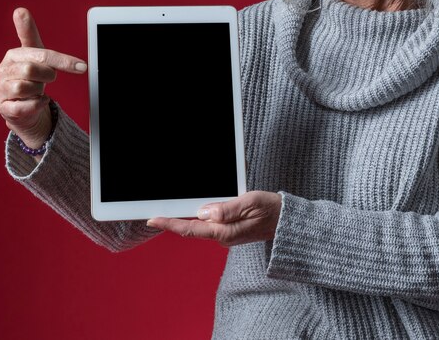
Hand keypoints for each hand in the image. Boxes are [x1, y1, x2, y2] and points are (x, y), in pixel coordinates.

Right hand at [0, 8, 86, 146]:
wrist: (21, 106)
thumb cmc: (31, 76)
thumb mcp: (35, 55)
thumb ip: (30, 34)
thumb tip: (20, 9)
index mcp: (14, 55)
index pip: (41, 53)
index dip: (63, 60)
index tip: (82, 67)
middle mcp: (3, 70)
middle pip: (32, 70)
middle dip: (47, 76)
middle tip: (48, 78)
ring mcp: (0, 89)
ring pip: (25, 87)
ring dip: (38, 91)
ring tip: (37, 89)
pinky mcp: (3, 107)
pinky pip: (24, 107)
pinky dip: (36, 104)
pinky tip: (36, 101)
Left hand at [147, 191, 281, 246]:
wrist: (285, 221)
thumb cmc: (270, 209)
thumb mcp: (250, 202)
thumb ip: (227, 208)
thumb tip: (204, 211)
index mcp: (225, 231)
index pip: (191, 228)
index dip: (170, 224)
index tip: (153, 219)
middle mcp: (223, 236)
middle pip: (192, 227)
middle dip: (174, 220)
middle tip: (155, 213)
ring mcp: (226, 235)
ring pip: (201, 225)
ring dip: (187, 217)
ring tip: (172, 207)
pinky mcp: (229, 231)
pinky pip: (210, 224)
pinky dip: (201, 216)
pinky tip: (198, 208)